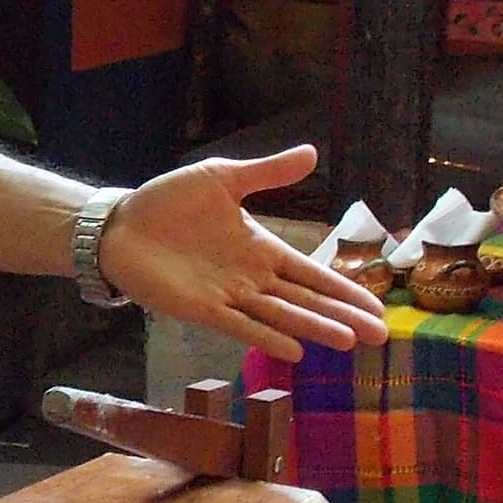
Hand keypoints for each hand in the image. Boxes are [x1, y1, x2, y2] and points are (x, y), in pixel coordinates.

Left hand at [95, 147, 390, 356]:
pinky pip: (241, 325)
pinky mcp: (202, 309)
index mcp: (260, 246)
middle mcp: (252, 276)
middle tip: (381, 335)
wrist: (121, 224)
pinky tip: (295, 349)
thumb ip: (267, 172)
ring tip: (348, 342)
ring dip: (315, 328)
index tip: (377, 305)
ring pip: (281, 315)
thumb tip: (312, 153)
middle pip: (306, 300)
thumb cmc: (168, 201)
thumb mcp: (222, 178)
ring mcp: (229, 295)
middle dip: (342, 316)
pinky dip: (267, 336)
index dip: (343, 288)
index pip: (312, 271)